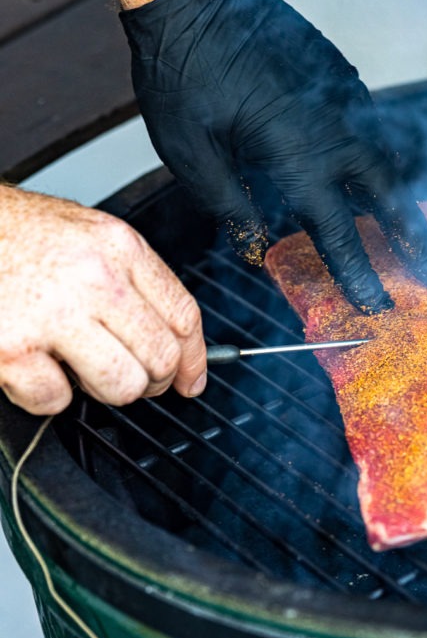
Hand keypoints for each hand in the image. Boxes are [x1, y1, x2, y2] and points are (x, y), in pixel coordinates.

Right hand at [0, 186, 206, 414]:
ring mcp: (53, 314)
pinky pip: (57, 401)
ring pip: (121, 386)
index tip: (192, 379)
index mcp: (120, 248)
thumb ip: (135, 281)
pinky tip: (38, 366)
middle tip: (132, 377)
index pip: (184, 315)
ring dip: (106, 390)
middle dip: (153, 381)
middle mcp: (94, 279)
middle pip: (160, 357)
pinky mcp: (12, 349)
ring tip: (82, 368)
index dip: (196, 358)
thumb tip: (178, 339)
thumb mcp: (91, 238)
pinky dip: (48, 396)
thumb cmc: (19, 236)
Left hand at [118, 0, 426, 313]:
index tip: (377, 304)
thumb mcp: (192, 153)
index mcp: (300, 159)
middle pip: (390, 199)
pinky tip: (376, 171)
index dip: (360, 275)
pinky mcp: (341, 75)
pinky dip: (382, 157)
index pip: (339, 234)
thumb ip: (229, 206)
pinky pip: (372, 126)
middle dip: (417, 240)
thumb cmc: (184, 69)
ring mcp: (344, 100)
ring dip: (403, 200)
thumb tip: (253, 247)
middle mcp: (335, 132)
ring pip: (388, 160)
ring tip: (417, 229)